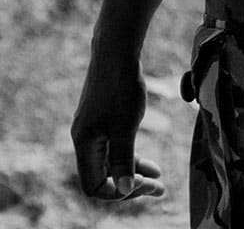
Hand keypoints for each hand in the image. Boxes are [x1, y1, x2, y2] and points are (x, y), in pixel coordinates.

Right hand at [70, 49, 166, 200]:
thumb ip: (123, 161)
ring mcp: (92, 130)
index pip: (95, 186)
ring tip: (158, 178)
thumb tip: (124, 190)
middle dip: (131, 185)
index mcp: (84, 145)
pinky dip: (130, 157)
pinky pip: (113, 149)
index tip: (147, 184)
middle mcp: (83, 140)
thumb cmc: (120, 88)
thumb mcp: (125, 127)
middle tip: (159, 188)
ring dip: (133, 172)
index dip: (120, 192)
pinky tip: (149, 161)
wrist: (116, 52)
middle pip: (103, 177)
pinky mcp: (101, 120)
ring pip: (110, 164)